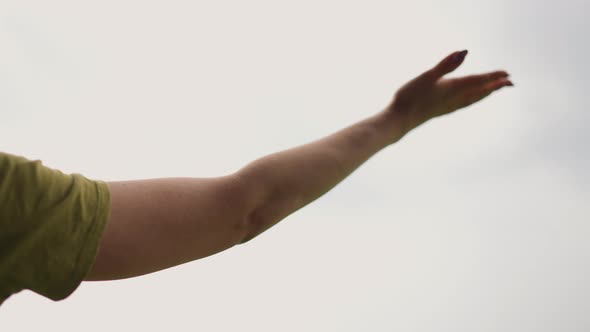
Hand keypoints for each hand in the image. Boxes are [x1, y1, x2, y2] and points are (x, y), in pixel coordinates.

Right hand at [386, 50, 512, 131]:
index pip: (478, 81)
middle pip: (479, 92)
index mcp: (453, 88)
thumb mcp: (427, 76)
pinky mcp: (440, 111)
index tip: (507, 74)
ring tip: (492, 91)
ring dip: (484, 94)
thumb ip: (446, 65)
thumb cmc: (411, 96)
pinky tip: (467, 101)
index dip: (493, 77)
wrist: (399, 120)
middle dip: (494, 86)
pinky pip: (463, 105)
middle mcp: (454, 99)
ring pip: (472, 100)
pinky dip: (471, 101)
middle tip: (509, 82)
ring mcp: (447, 107)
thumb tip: (464, 52)